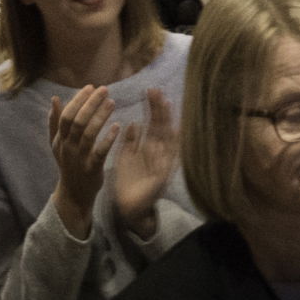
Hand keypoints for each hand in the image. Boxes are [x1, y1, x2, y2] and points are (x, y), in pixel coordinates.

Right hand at [47, 85, 119, 237]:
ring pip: (88, 134)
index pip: (67, 115)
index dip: (78, 100)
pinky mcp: (92, 169)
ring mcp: (79, 159)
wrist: (74, 194)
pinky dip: (108, 139)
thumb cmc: (68, 164)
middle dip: (91, 103)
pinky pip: (100, 152)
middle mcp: (68, 148)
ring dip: (100, 116)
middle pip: (77, 121)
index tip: (91, 86)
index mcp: (60, 139)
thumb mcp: (58, 144)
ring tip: (112, 102)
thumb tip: (54, 98)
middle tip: (104, 89)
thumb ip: (55, 122)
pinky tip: (118, 126)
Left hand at [112, 89, 179, 239]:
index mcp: (148, 147)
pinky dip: (171, 146)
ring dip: (167, 121)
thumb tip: (133, 123)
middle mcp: (158, 153)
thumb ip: (130, 142)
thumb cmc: (129, 182)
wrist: (130, 208)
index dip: (152, 108)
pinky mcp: (163, 176)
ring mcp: (163, 163)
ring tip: (165, 104)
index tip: (150, 90)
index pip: (152, 123)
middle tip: (156, 90)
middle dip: (159, 109)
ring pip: (167, 138)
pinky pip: (168, 158)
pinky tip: (173, 131)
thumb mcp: (127, 158)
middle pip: (161, 126)